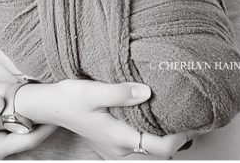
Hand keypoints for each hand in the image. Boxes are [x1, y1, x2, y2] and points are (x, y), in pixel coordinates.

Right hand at [0, 95, 57, 159]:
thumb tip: (0, 99)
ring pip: (18, 138)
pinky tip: (17, 113)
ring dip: (31, 124)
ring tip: (43, 107)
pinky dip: (17, 125)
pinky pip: (7, 136)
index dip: (48, 126)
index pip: (30, 139)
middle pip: (28, 139)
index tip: (61, 111)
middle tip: (57, 106)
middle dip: (44, 124)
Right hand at [21, 80, 189, 158]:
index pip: (162, 147)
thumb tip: (147, 92)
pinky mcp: (113, 142)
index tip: (191, 118)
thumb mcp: (92, 91)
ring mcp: (116, 148)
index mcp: (119, 138)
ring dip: (163, 132)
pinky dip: (150, 131)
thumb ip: (120, 92)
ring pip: (149, 146)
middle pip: (159, 149)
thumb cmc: (68, 98)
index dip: (180, 136)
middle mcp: (120, 148)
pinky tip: (152, 113)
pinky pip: (139, 142)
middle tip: (189, 111)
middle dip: (177, 134)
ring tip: (174, 110)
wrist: (48, 106)